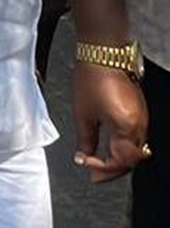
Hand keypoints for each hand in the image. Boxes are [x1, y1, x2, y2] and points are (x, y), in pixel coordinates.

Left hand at [72, 63, 149, 182]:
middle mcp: (140, 125)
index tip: (87, 167)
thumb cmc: (92, 78)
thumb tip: (83, 157)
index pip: (120, 162)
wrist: (104, 54)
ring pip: (137, 150)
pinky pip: (137, 137)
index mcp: (126, 127)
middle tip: (95, 173)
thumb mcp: (83, 114)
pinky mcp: (141, 111)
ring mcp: (143, 118)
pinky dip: (125, 147)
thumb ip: (85, 140)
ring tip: (100, 162)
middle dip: (113, 169)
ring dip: (120, 159)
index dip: (103, 169)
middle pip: (132, 159)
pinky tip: (111, 146)